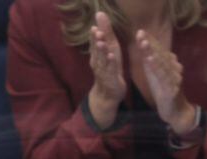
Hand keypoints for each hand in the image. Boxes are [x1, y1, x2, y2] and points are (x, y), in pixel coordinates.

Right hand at [88, 11, 126, 127]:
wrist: (108, 93)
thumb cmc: (109, 69)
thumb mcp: (109, 51)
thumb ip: (106, 36)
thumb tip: (100, 17)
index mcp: (97, 55)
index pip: (94, 43)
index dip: (94, 36)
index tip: (94, 27)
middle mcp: (98, 62)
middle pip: (97, 50)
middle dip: (97, 40)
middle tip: (97, 31)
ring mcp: (103, 71)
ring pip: (102, 60)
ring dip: (102, 51)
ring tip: (102, 42)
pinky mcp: (111, 79)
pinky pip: (111, 70)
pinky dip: (111, 63)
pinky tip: (112, 57)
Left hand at [130, 29, 195, 134]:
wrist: (176, 112)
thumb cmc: (164, 92)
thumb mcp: (155, 75)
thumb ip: (151, 62)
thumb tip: (145, 45)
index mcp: (170, 66)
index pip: (160, 50)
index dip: (151, 41)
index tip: (141, 32)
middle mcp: (174, 70)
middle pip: (161, 54)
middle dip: (151, 43)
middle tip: (141, 33)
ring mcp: (174, 79)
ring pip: (163, 63)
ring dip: (153, 52)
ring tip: (144, 43)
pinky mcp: (172, 89)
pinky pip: (163, 77)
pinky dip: (157, 68)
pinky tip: (150, 60)